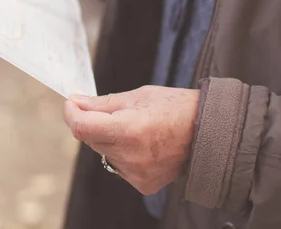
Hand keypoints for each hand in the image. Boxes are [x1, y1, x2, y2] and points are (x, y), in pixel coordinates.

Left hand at [63, 86, 199, 194]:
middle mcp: (130, 156)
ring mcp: (136, 173)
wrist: (209, 132)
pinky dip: (122, 154)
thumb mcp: (137, 96)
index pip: (81, 127)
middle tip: (114, 112)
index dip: (71, 113)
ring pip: (103, 153)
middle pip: (91, 139)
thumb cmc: (175, 108)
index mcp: (128, 129)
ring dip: (108, 139)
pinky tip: (142, 145)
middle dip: (93, 123)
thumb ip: (102, 103)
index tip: (72, 104)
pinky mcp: (142, 184)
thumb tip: (75, 103)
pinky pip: (118, 166)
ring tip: (135, 128)